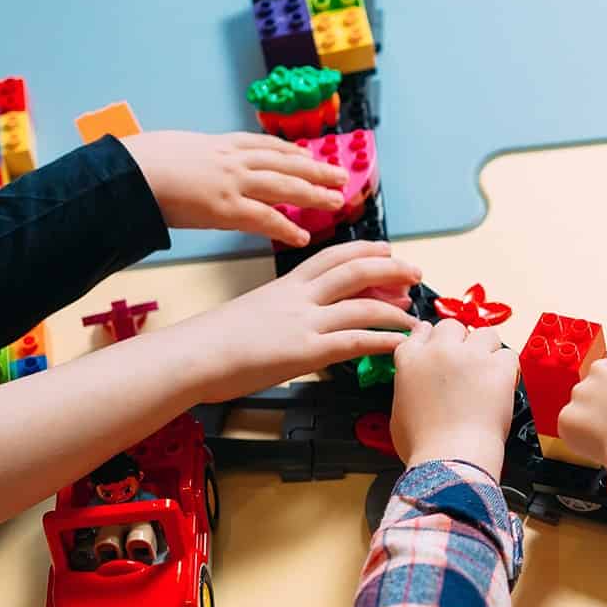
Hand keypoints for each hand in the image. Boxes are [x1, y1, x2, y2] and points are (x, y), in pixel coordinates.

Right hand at [122, 131, 350, 246]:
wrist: (126, 172)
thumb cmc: (140, 162)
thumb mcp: (175, 147)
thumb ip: (196, 156)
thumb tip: (195, 161)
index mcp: (220, 143)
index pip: (266, 145)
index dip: (292, 152)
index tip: (310, 155)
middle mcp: (233, 159)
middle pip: (286, 162)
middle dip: (316, 169)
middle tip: (340, 176)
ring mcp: (232, 183)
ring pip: (284, 186)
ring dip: (314, 193)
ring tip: (336, 202)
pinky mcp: (225, 208)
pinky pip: (265, 218)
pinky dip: (286, 227)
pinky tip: (302, 236)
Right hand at [178, 241, 420, 401]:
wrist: (191, 356)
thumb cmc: (213, 340)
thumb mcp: (253, 312)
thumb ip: (281, 310)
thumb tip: (296, 319)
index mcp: (285, 285)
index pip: (332, 256)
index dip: (364, 250)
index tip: (387, 250)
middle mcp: (299, 298)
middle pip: (355, 271)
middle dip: (391, 269)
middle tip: (415, 273)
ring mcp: (304, 323)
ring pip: (362, 306)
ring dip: (395, 311)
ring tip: (414, 317)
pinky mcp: (306, 351)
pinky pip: (354, 341)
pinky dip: (382, 340)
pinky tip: (399, 344)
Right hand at [389, 319, 519, 474]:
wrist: (449, 457)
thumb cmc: (424, 445)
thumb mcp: (399, 412)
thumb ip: (409, 388)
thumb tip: (418, 388)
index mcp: (410, 360)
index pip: (422, 332)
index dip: (434, 338)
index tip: (441, 345)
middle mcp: (439, 351)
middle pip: (453, 326)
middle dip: (461, 341)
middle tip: (467, 363)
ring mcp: (469, 356)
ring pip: (485, 333)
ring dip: (487, 349)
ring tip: (488, 373)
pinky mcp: (496, 367)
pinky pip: (509, 355)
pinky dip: (508, 369)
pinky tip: (503, 384)